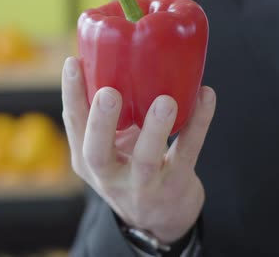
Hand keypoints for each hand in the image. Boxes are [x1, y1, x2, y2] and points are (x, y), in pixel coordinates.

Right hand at [61, 57, 215, 243]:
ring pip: (146, 160)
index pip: (74, 126)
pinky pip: (187, 152)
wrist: (161, 219)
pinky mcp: (176, 184)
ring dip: (155, 129)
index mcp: (88, 160)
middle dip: (101, 122)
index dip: (71, 95)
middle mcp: (110, 176)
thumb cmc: (131, 170)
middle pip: (97, 153)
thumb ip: (110, 117)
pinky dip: (199, 123)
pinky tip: (206, 96)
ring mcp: (143, 185)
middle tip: (108, 93)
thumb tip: (116, 59)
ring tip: (165, 101)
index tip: (73, 62)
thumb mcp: (112, 149)